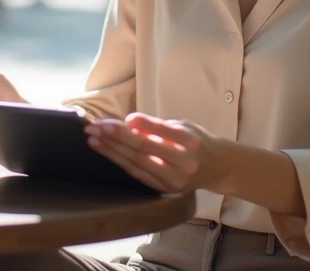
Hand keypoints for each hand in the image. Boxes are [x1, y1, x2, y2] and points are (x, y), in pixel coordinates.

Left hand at [85, 113, 229, 193]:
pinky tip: (107, 152)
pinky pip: (138, 175)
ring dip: (112, 151)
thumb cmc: (196, 141)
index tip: (114, 120)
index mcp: (190, 142)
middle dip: (116, 138)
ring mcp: (174, 180)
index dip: (136, 126)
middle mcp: (183, 163)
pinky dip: (120, 163)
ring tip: (93, 139)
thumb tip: (130, 122)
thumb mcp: (183, 126)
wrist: (217, 167)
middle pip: (144, 149)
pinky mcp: (165, 190)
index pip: (159, 133)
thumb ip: (158, 126)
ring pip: (137, 164)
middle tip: (95, 127)